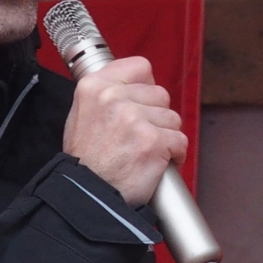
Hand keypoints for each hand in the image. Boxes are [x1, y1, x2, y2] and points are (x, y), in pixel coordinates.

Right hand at [62, 56, 187, 205]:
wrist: (88, 195)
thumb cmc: (87, 161)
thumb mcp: (82, 114)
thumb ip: (107, 94)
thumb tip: (136, 84)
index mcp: (95, 86)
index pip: (140, 67)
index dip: (145, 87)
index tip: (142, 102)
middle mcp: (113, 97)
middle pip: (160, 95)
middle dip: (156, 117)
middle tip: (138, 137)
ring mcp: (134, 118)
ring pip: (172, 118)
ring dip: (165, 136)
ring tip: (143, 152)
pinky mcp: (153, 140)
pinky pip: (180, 140)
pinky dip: (174, 154)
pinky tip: (156, 162)